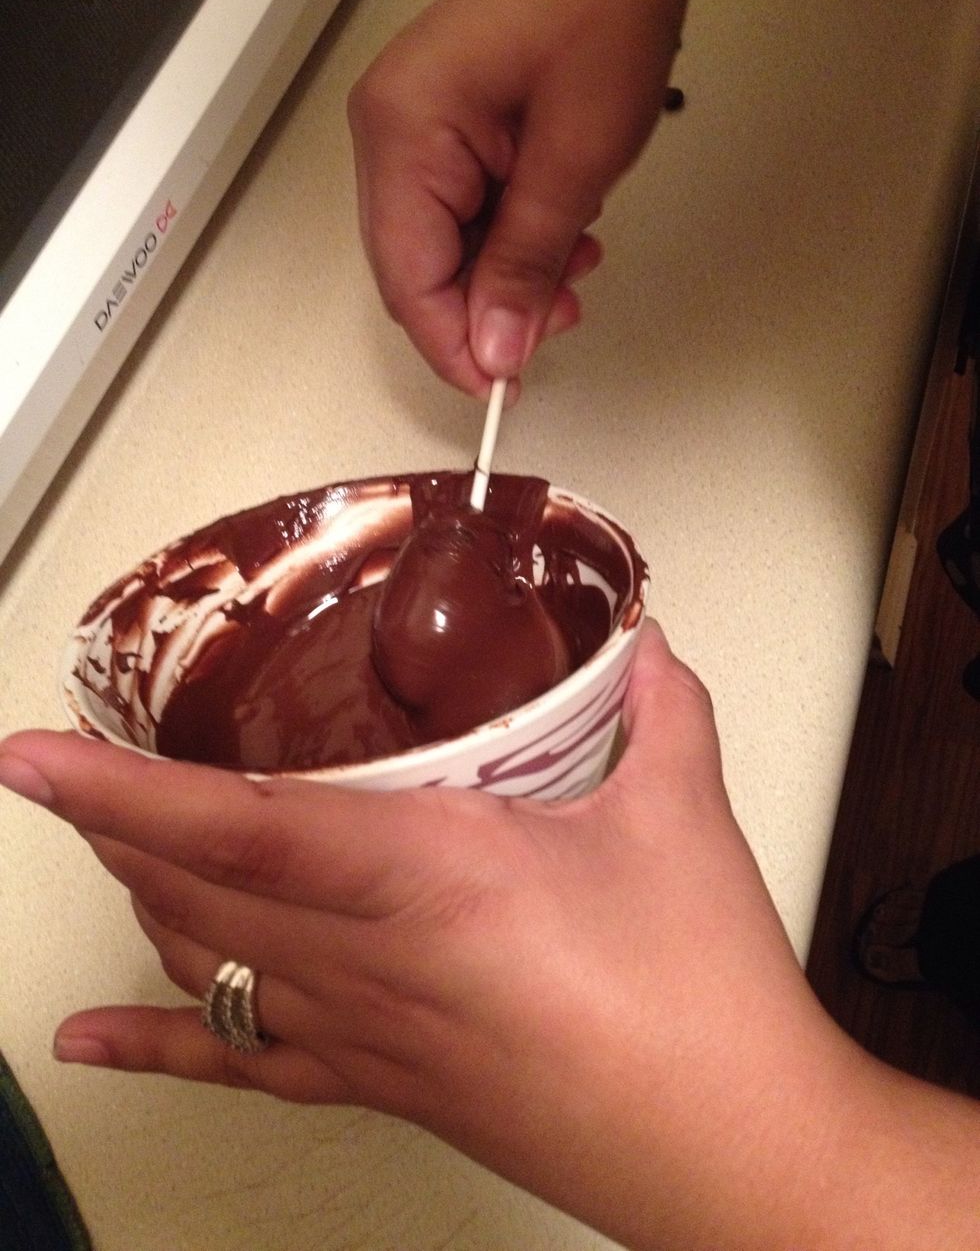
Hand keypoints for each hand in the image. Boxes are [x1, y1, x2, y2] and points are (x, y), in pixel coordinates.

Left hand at [3, 623, 978, 1249]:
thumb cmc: (701, 996)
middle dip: (115, 825)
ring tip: (105, 840)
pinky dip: (156, 1047)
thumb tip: (647, 640)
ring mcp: (363, 1034)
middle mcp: (370, 960)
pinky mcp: (382, 1085)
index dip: (127, 790)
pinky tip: (88, 1042)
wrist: (732, 1150)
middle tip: (68, 771)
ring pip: (203, 962)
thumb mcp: (683, 821)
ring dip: (140, 895)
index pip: (243, 828)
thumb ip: (661, 710)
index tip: (34, 757)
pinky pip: (241, 1066)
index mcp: (430, 877)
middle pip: (194, 890)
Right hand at [348, 0, 709, 397]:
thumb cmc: (601, 1)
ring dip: (508, 279)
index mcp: (403, 130)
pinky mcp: (447, 128)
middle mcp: (392, 130)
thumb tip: (496, 347)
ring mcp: (416, 128)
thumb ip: (528, 263)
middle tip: (551, 325)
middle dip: (485, 313)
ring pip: (445, 250)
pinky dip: (513, 242)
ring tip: (573, 271)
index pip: (408, 278)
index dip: (454, 345)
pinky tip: (563, 237)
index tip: (501, 387)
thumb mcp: (575, 158)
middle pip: (417, 269)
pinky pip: (465, 215)